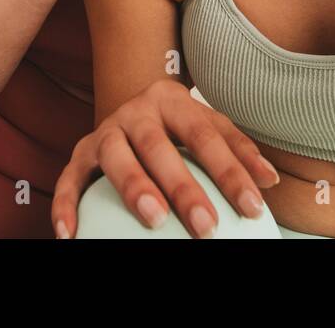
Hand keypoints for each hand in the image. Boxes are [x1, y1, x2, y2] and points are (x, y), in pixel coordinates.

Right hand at [51, 80, 281, 238]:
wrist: (131, 109)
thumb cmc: (178, 128)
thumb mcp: (208, 127)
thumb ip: (237, 150)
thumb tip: (270, 181)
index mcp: (173, 100)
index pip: (206, 135)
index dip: (231, 171)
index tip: (253, 208)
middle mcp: (135, 111)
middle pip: (159, 147)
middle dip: (183, 187)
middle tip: (206, 226)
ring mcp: (105, 130)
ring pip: (114, 156)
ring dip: (133, 186)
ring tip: (154, 218)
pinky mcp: (79, 153)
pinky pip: (68, 179)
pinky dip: (65, 206)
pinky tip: (70, 236)